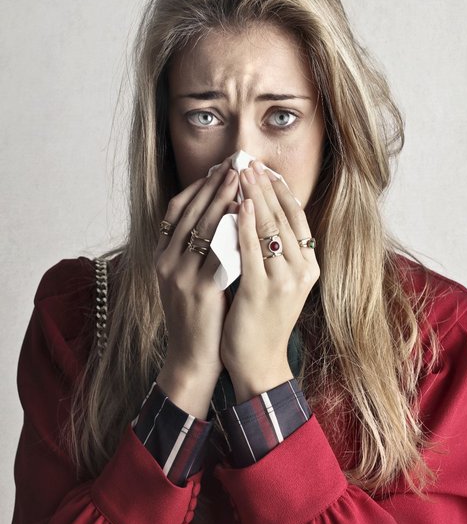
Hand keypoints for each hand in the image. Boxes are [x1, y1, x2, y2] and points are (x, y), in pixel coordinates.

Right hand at [154, 156, 238, 413]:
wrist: (193, 360)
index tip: (218, 168)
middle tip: (234, 163)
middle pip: (189, 213)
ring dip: (222, 199)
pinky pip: (217, 253)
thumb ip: (196, 252)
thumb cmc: (198, 320)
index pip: (176, 211)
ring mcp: (179, 277)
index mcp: (162, 258)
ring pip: (202, 228)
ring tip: (241, 178)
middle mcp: (165, 263)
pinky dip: (231, 231)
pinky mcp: (199, 291)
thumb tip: (218, 218)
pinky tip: (247, 216)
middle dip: (213, 185)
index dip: (197, 187)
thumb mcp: (189, 280)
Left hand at [220, 161, 319, 401]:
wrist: (259, 363)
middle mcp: (302, 271)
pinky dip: (245, 226)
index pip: (297, 217)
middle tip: (248, 161)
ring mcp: (284, 281)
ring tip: (240, 173)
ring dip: (254, 197)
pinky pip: (253, 251)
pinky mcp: (262, 292)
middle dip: (265, 186)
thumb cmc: (263, 321)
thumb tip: (259, 215)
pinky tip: (236, 206)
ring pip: (270, 228)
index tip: (265, 169)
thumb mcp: (278, 283)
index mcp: (309, 266)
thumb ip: (274, 253)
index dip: (281, 190)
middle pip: (284, 217)